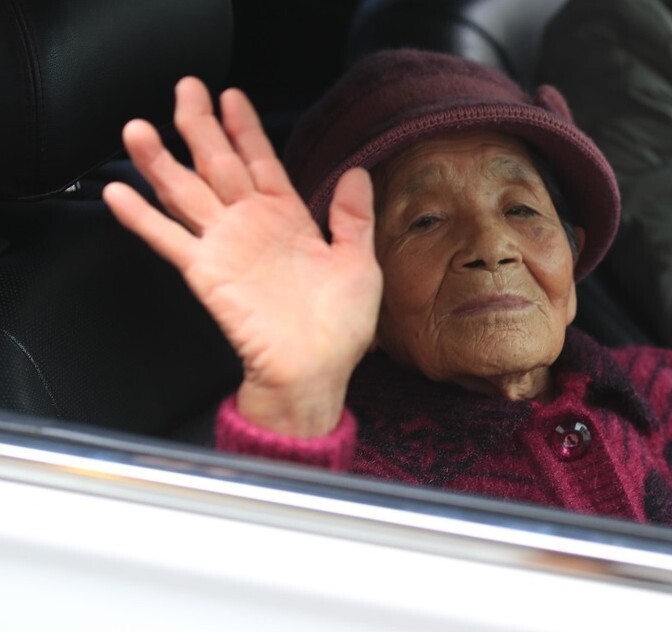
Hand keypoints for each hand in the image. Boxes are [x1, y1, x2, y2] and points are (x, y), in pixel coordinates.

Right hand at [103, 77, 381, 436]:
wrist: (314, 370)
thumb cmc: (341, 326)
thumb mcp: (358, 262)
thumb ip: (352, 217)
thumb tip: (356, 172)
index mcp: (288, 219)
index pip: (261, 162)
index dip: (245, 129)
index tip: (231, 97)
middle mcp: (252, 226)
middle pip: (219, 164)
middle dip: (200, 126)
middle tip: (185, 88)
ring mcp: (225, 247)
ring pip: (187, 192)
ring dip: (161, 160)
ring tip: (138, 127)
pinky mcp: (206, 273)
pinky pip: (169, 239)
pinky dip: (142, 217)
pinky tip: (118, 192)